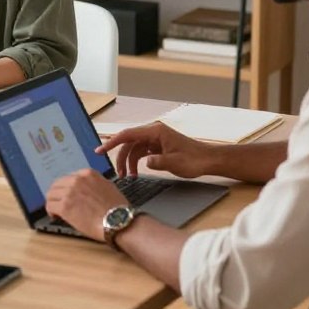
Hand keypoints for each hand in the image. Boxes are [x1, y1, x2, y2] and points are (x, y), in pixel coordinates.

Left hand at [45, 170, 124, 240]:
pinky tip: (54, 216)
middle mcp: (76, 180)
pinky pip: (50, 206)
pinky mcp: (64, 206)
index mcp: (87, 173)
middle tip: (58, 202)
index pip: (68, 177)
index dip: (66, 187)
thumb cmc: (117, 208)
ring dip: (52, 202)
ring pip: (51, 194)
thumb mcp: (108, 186)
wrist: (118, 220)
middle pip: (57, 184)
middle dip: (57, 194)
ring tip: (55, 210)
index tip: (66, 195)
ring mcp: (69, 192)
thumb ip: (94, 184)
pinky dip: (50, 211)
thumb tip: (87, 190)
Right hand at [97, 122, 213, 178]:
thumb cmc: (194, 160)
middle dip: (120, 157)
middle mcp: (153, 132)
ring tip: (127, 177)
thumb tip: (144, 162)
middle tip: (115, 172)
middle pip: (128, 142)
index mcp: (155, 131)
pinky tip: (135, 173)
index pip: (128, 135)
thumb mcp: (175, 163)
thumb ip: (157, 162)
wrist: (208, 160)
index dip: (112, 142)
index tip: (99, 150)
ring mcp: (155, 139)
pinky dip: (136, 162)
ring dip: (128, 162)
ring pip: (133, 148)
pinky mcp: (157, 146)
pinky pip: (141, 152)